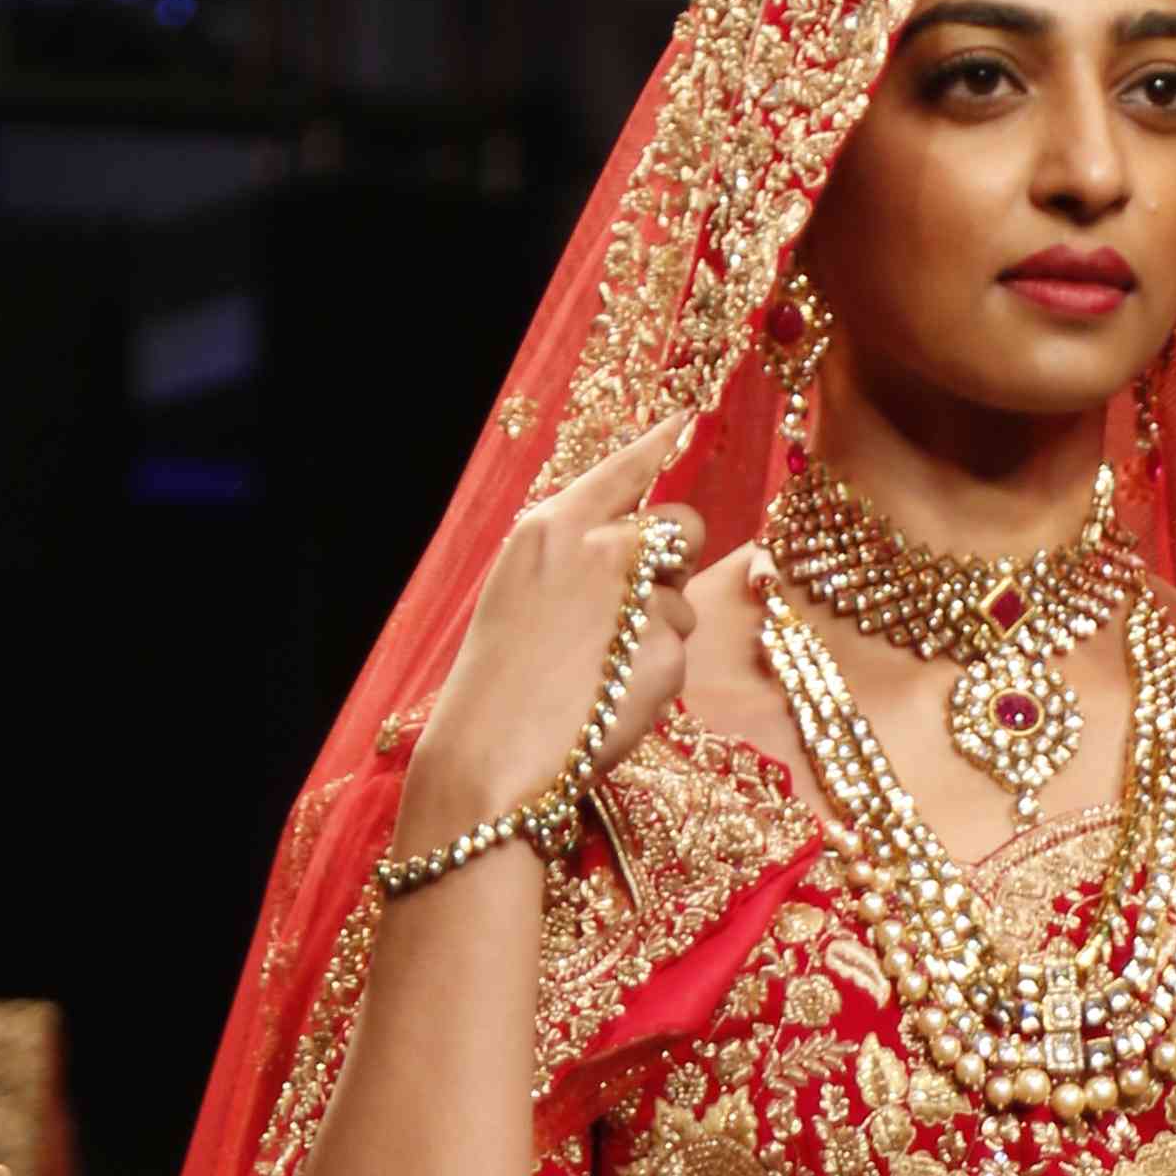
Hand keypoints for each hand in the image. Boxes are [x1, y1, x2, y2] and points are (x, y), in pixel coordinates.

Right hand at [399, 412, 697, 849]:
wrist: (491, 753)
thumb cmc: (497, 681)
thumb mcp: (520, 591)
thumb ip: (573, 557)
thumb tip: (634, 549)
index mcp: (555, 528)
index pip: (622, 471)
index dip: (658, 446)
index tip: (684, 421)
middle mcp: (603, 548)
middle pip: (682, 527)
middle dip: (678, 558)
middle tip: (645, 602)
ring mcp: (640, 598)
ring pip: (682, 604)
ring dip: (658, 635)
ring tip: (601, 673)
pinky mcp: (667, 652)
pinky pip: (679, 659)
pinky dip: (655, 682)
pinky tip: (612, 702)